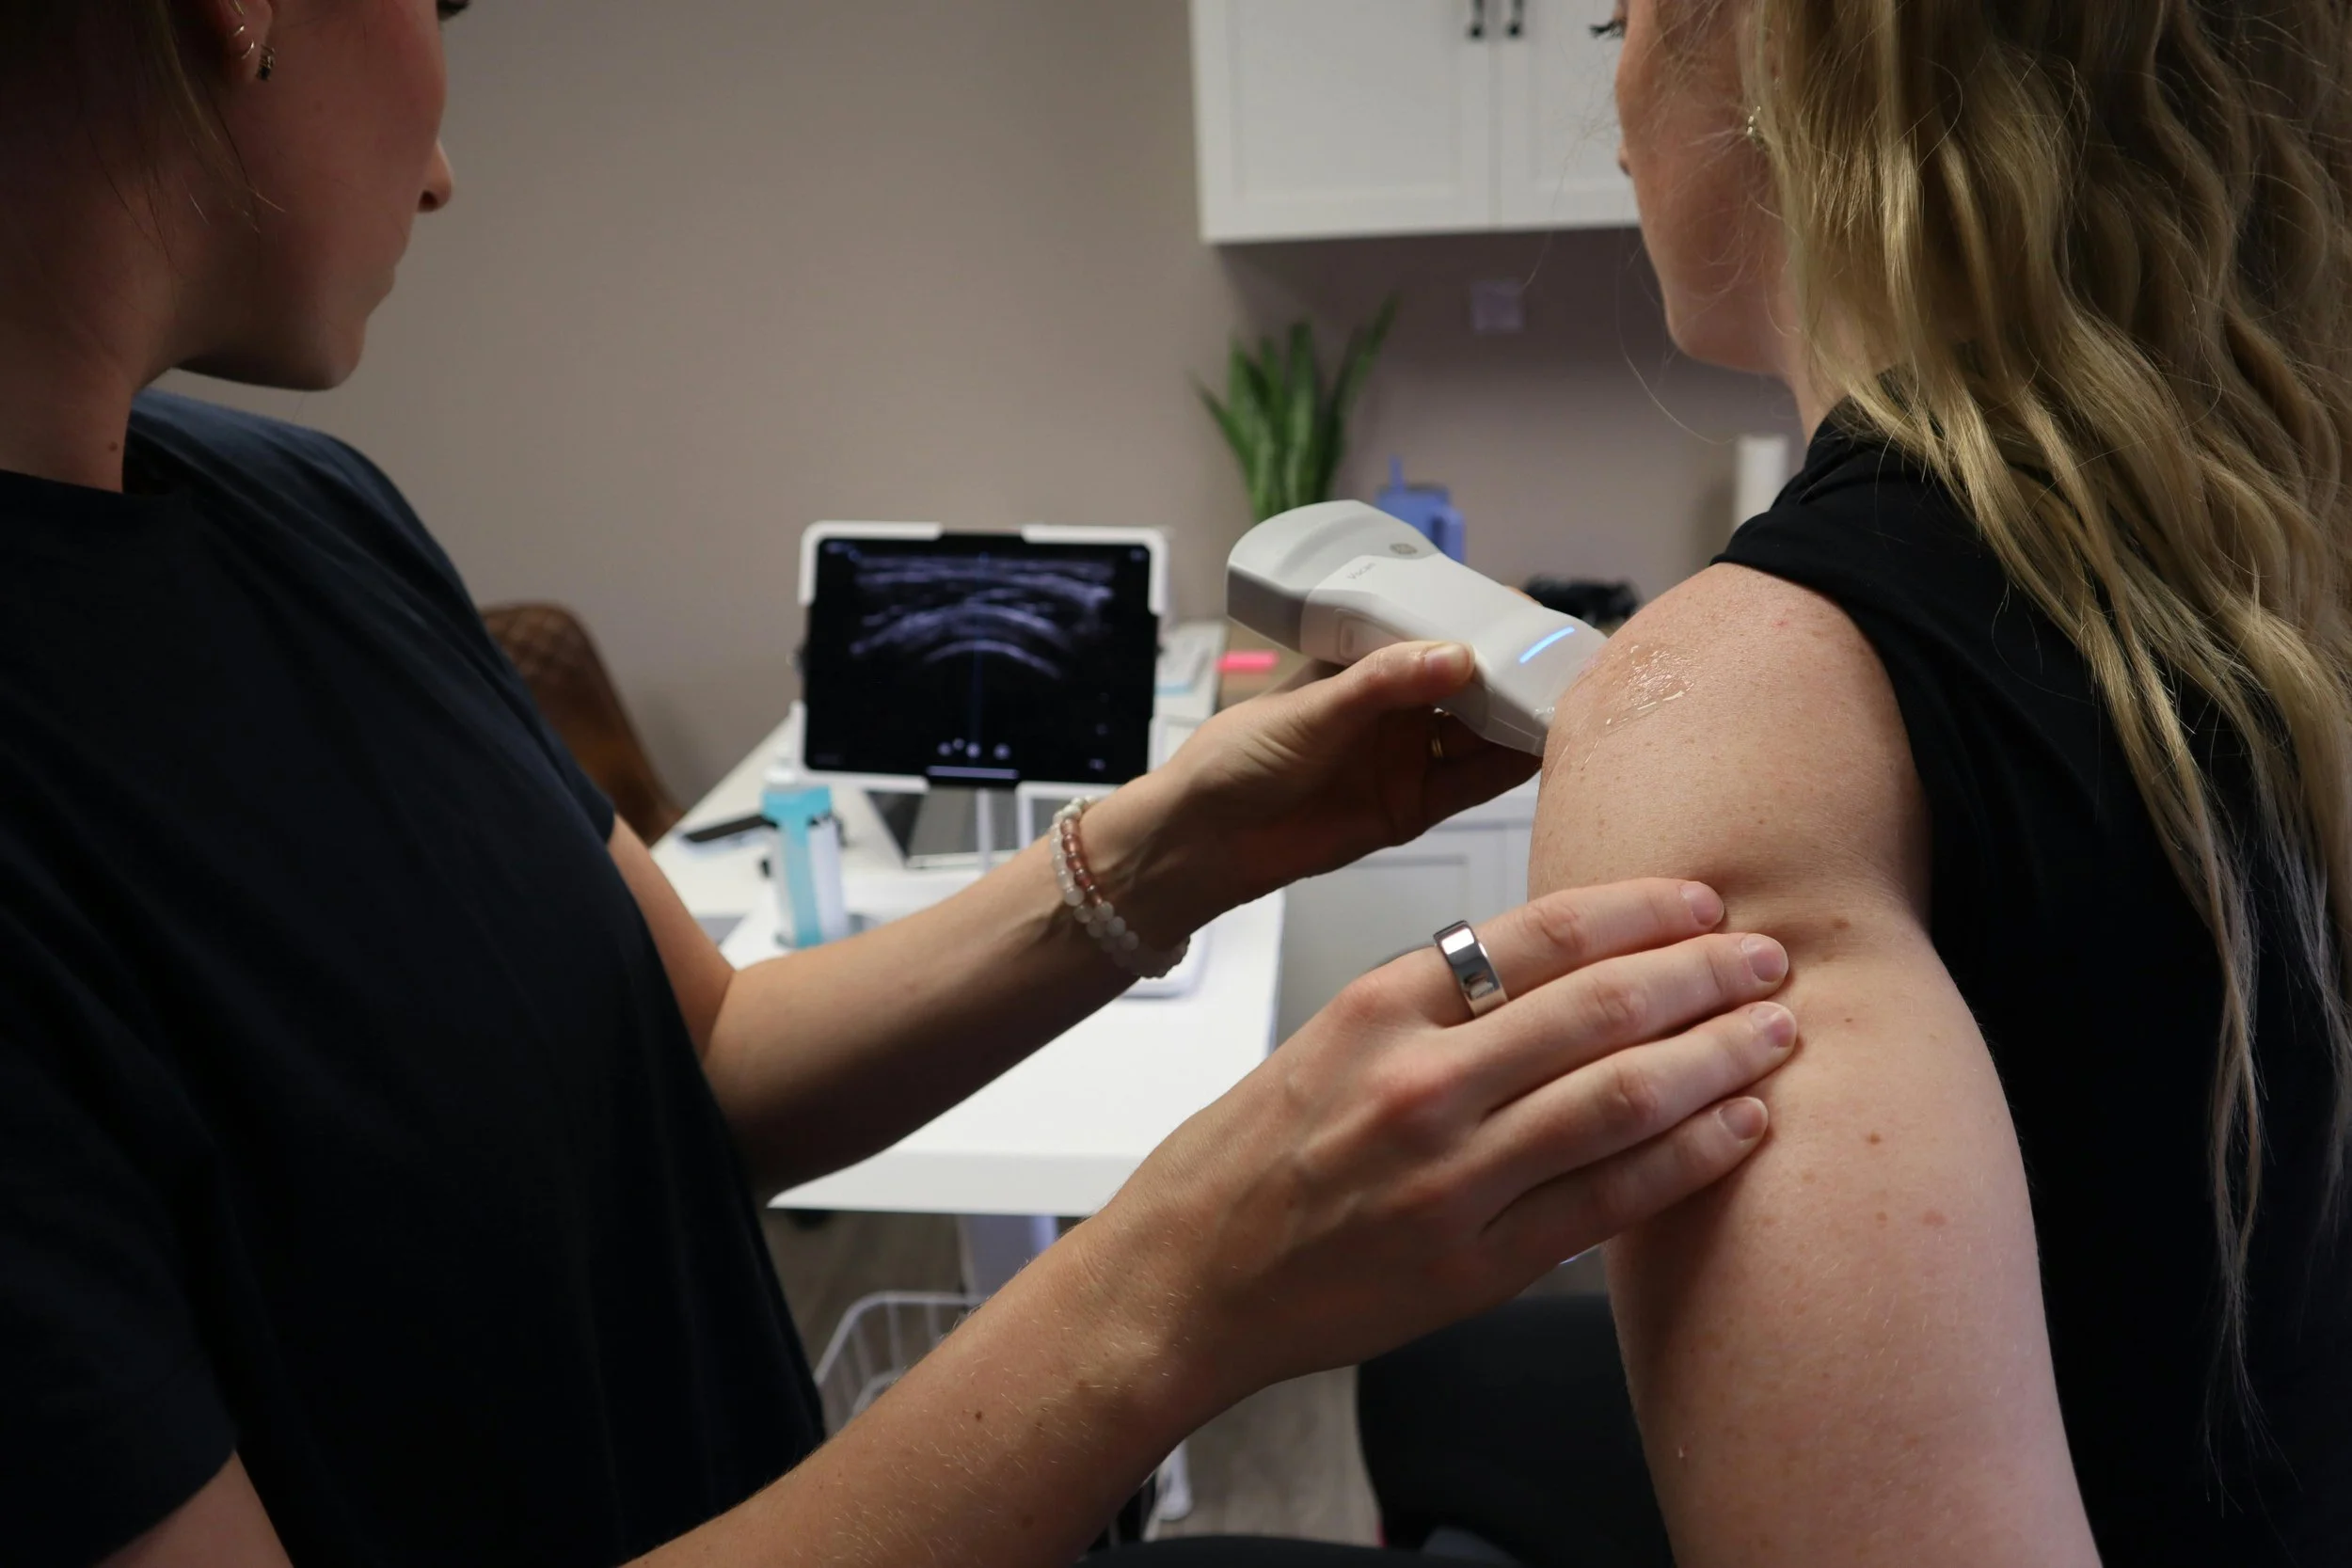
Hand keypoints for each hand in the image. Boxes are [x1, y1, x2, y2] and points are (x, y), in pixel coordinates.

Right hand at [1062, 879, 1794, 1415]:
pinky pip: (1608, 1201)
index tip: (1702, 902)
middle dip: (1705, 976)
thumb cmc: (1246, 1160)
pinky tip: (1742, 1129)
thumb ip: (1435, 1006)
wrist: (1183, 1280)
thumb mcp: (1327, 1040)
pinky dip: (1688, 1159)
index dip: (1642, 912)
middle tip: (1770, 957)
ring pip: (1621, 1098)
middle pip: (1601, 1008)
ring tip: (1778, 1034)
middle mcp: (1421, 1084)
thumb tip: (1559, 972)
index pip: (1542, 934)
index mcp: (1380, 1009)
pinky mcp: (1476, 1265)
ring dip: (1717, 1059)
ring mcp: (1453, 1179)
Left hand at [1085, 642, 1536, 938]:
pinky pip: (1473, 782)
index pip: (1442, 634)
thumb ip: (1384, 685)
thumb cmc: (1242, 755)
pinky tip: (1544, 751)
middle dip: (1519, 677)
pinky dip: (1509, 768)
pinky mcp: (1415, 805)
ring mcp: (1409, 754)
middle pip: (1475, 685)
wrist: (1208, 838)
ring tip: (1570, 708)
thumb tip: (1457, 657)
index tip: (1535, 623)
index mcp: (1370, 663)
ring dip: (1522, 722)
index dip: (1489, 627)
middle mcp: (1398, 705)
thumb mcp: (1313, 710)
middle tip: (1569, 668)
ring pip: (1482, 733)